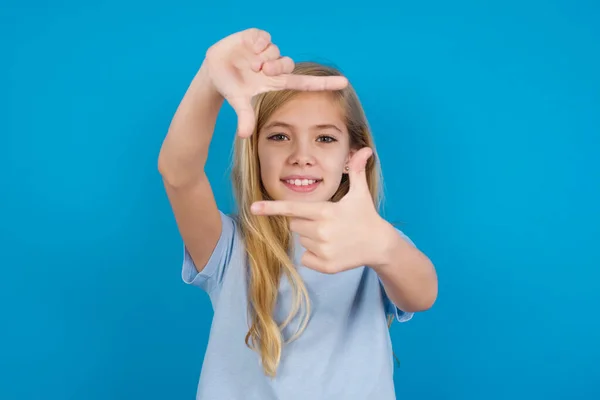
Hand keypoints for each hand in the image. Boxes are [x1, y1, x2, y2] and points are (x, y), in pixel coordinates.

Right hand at [201, 28, 348, 137]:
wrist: (214, 71)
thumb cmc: (231, 88)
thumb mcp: (238, 102)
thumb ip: (245, 116)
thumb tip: (244, 135)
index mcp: (277, 82)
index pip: (305, 83)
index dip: (325, 83)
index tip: (345, 83)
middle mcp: (276, 65)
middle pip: (288, 63)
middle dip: (274, 67)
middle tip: (259, 71)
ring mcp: (267, 51)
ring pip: (275, 50)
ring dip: (262, 57)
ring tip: (248, 63)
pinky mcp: (257, 37)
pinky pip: (264, 37)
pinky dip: (256, 42)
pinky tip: (248, 48)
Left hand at [250, 147, 389, 273]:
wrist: (380, 245)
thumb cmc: (366, 216)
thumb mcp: (361, 193)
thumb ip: (356, 170)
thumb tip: (365, 149)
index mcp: (325, 212)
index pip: (293, 208)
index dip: (272, 208)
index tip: (253, 208)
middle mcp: (322, 232)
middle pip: (294, 225)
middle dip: (305, 222)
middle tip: (326, 221)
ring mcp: (324, 250)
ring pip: (301, 241)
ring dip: (311, 238)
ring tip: (332, 235)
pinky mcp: (326, 266)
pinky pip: (305, 258)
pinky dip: (314, 256)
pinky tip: (332, 250)